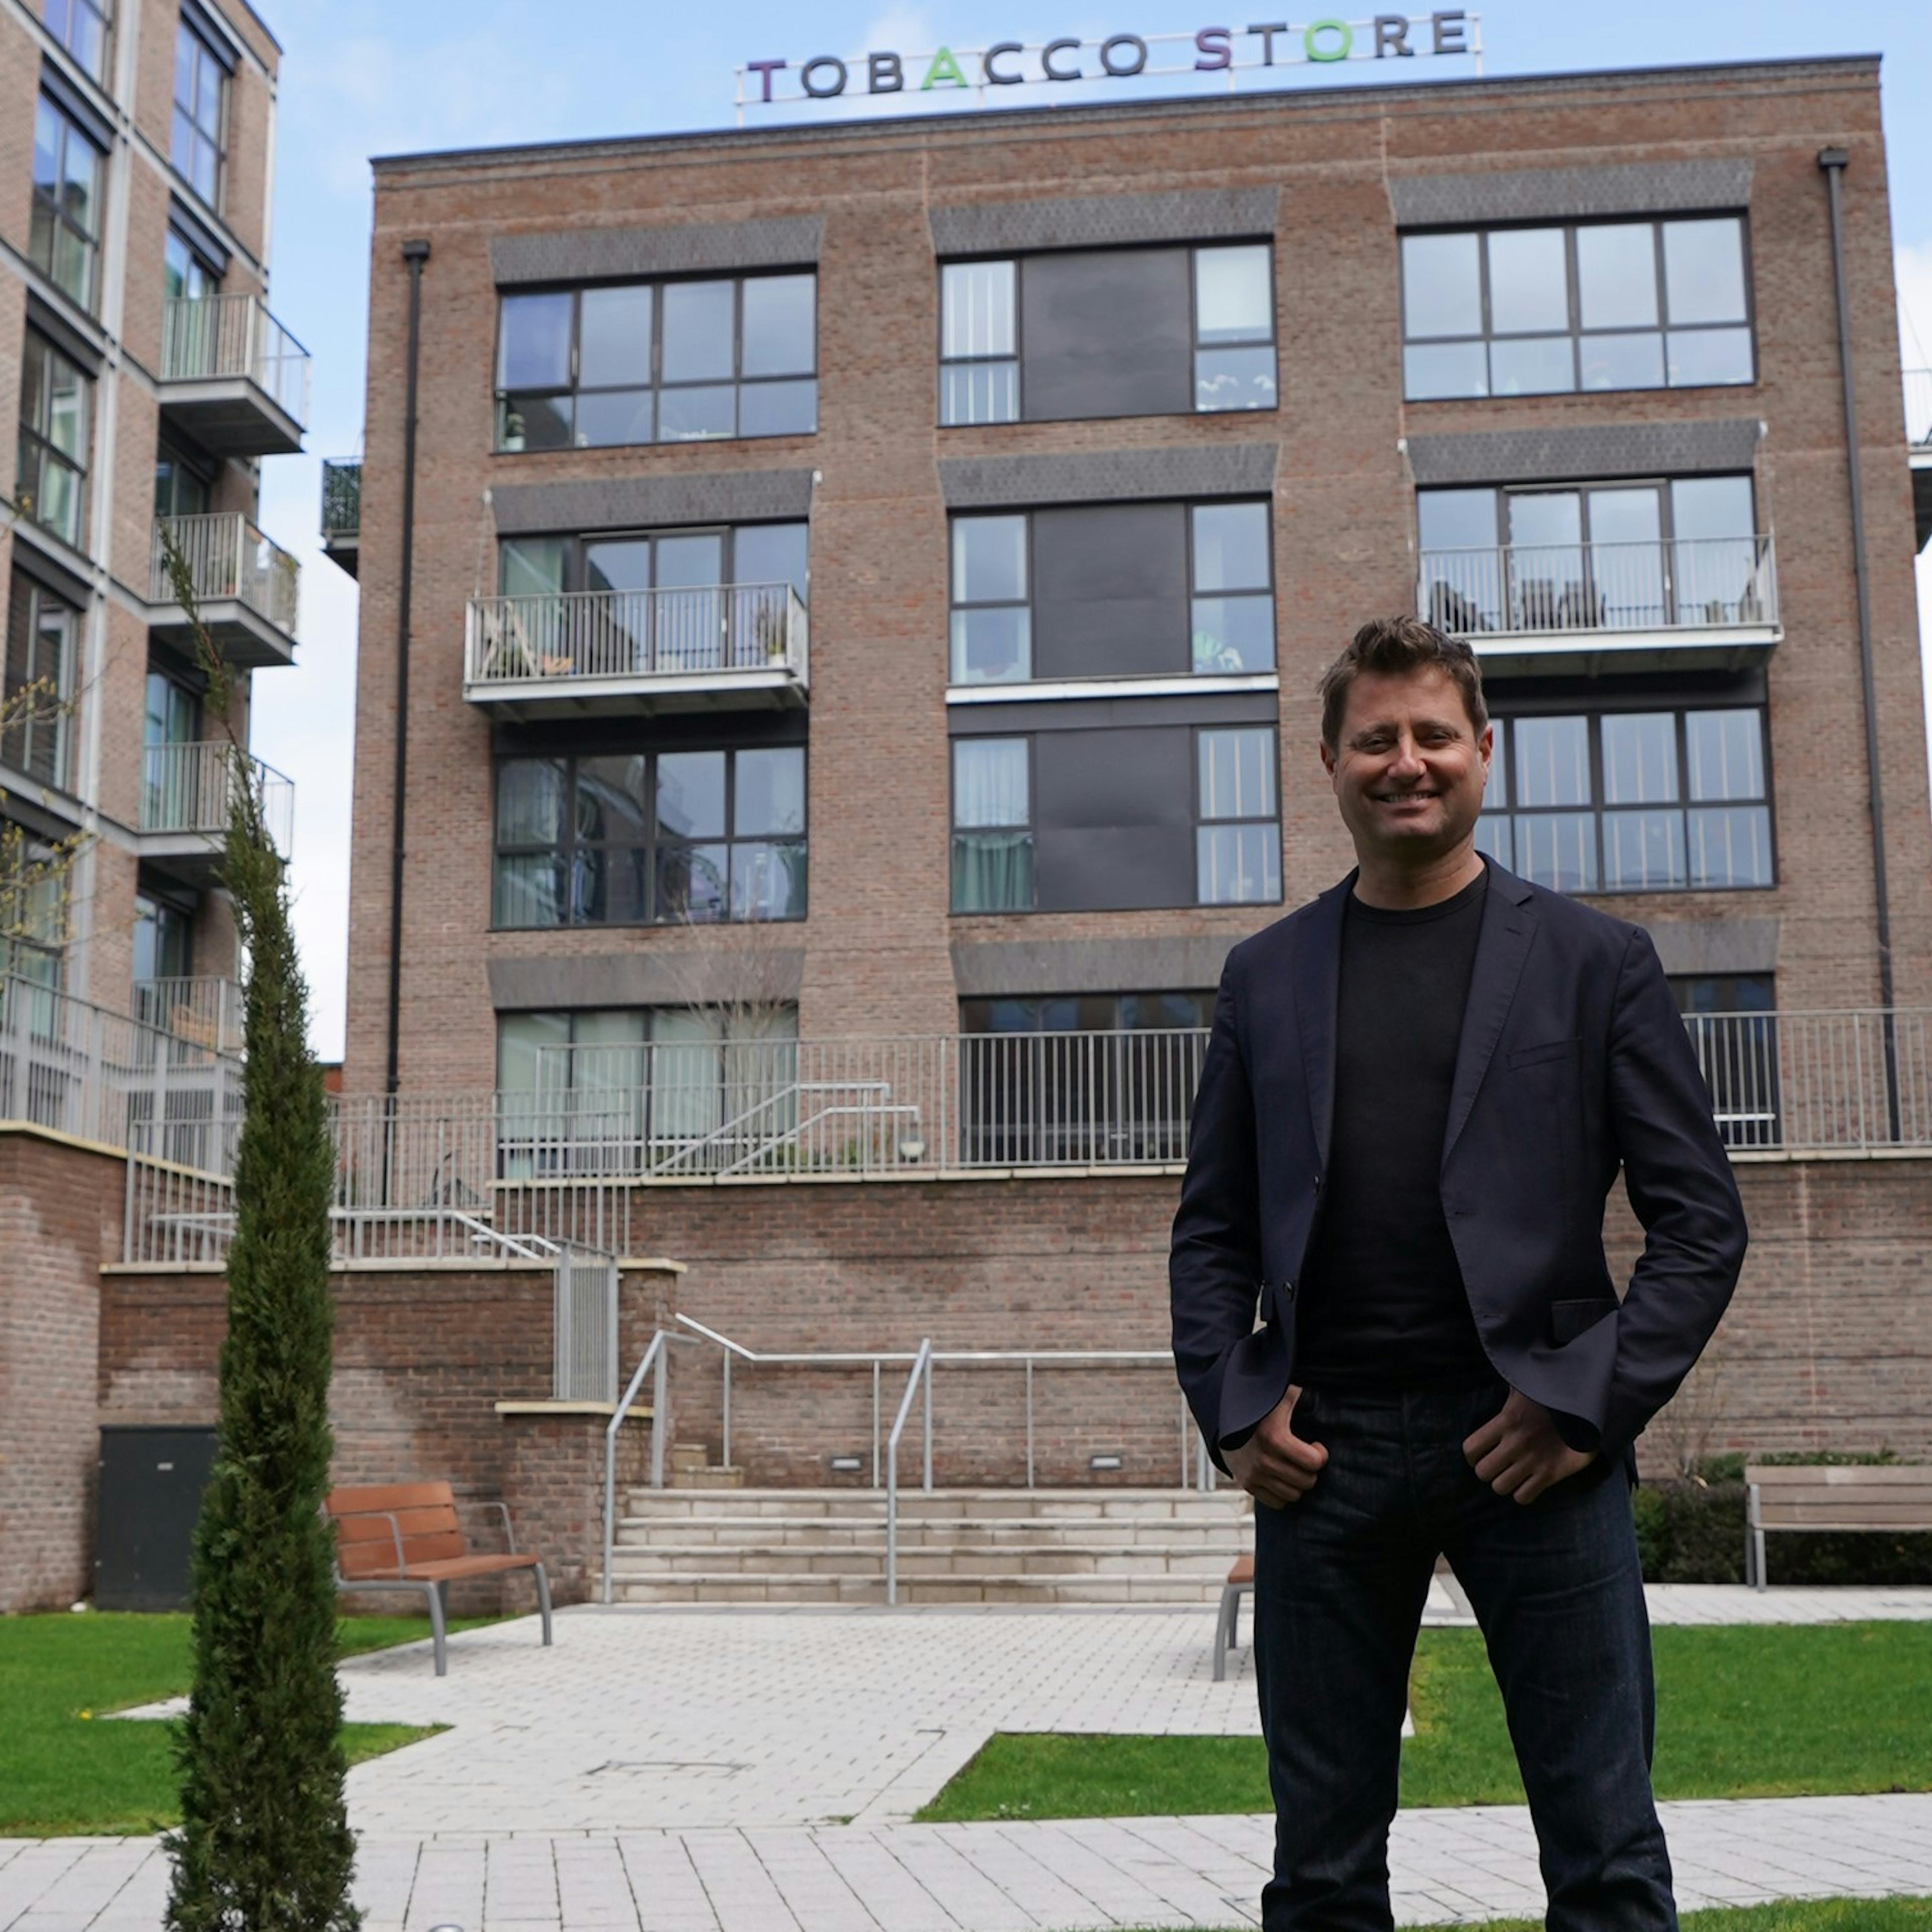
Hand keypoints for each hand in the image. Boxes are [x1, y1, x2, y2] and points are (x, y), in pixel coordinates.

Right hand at [1224, 1384, 1328, 1509]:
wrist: (1223, 1414)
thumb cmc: (1261, 1403)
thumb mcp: (1282, 1394)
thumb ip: (1305, 1397)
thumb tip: (1330, 1399)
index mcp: (1273, 1436)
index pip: (1313, 1462)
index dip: (1320, 1454)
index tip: (1315, 1445)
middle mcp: (1263, 1459)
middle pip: (1306, 1481)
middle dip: (1311, 1470)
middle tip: (1305, 1456)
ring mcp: (1253, 1474)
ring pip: (1293, 1495)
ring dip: (1298, 1482)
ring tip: (1293, 1465)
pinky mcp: (1246, 1484)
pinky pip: (1277, 1503)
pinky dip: (1283, 1493)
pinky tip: (1282, 1475)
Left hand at [1463, 1388, 1595, 1504]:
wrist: (1589, 1410)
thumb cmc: (1552, 1397)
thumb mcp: (1526, 1388)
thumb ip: (1509, 1388)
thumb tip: (1499, 1367)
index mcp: (1505, 1421)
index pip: (1471, 1448)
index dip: (1472, 1454)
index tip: (1480, 1453)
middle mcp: (1515, 1443)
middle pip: (1483, 1472)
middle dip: (1487, 1471)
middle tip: (1498, 1465)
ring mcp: (1532, 1461)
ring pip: (1500, 1487)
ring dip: (1504, 1483)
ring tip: (1512, 1474)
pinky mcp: (1550, 1474)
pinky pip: (1523, 1497)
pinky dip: (1522, 1493)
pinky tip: (1528, 1482)